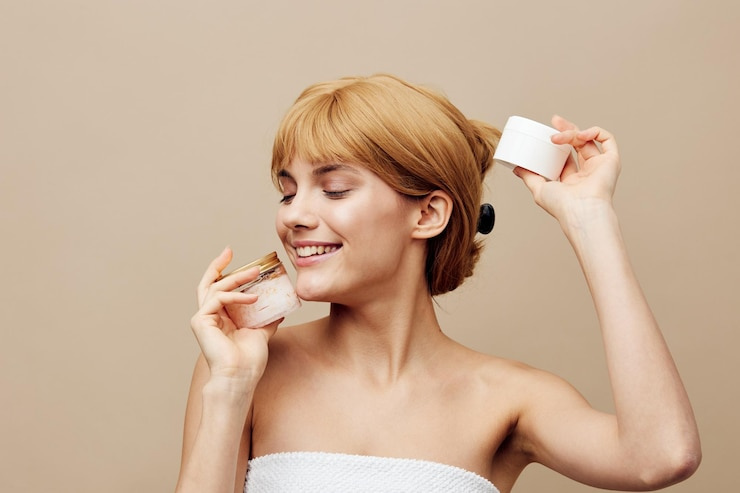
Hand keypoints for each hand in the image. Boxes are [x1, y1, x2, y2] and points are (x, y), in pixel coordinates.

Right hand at [190, 247, 279, 387]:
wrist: (241, 376)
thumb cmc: (248, 361)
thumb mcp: (261, 333)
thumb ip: (266, 320)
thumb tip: (280, 310)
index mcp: (221, 318)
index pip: (219, 289)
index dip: (223, 272)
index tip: (231, 256)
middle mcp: (209, 316)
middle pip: (208, 283)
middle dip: (219, 265)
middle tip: (229, 251)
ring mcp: (203, 318)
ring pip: (215, 287)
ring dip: (236, 277)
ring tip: (255, 272)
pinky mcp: (201, 321)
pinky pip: (218, 299)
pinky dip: (236, 296)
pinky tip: (253, 298)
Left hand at [514, 115, 620, 225]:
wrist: (580, 210)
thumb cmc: (562, 206)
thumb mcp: (539, 189)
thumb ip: (529, 177)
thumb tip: (516, 168)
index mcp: (573, 181)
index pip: (566, 157)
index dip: (559, 143)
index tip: (549, 131)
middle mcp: (588, 173)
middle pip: (578, 144)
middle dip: (567, 130)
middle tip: (555, 121)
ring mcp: (600, 166)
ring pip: (588, 140)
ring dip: (573, 132)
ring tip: (559, 135)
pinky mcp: (611, 161)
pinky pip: (607, 139)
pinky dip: (595, 132)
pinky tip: (581, 134)